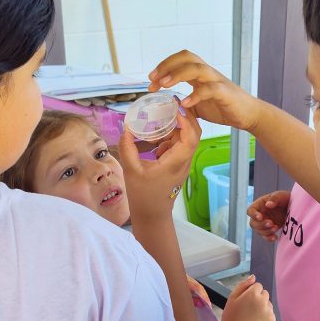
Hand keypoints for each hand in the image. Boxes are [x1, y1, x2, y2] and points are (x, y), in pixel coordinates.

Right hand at [119, 104, 201, 223]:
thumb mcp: (131, 170)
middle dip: (184, 117)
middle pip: (193, 134)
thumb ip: (127, 147)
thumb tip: (126, 128)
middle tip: (170, 105)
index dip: (186, 119)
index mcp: (176, 162)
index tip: (174, 107)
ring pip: (187, 139)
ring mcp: (183, 164)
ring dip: (176, 128)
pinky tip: (155, 139)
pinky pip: (179, 147)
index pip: (190, 136)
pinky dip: (170, 138)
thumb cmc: (143, 196)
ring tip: (160, 120)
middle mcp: (183, 162)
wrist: (152, 215)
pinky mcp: (178, 166)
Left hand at [148, 51, 262, 132]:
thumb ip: (185, 101)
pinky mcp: (225, 93)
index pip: (180, 59)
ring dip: (177, 74)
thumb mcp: (199, 105)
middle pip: (187, 57)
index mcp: (201, 73)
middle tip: (152, 80)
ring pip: (197, 68)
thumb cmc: (223, 107)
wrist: (248, 115)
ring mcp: (217, 80)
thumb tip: (169, 104)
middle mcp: (208, 72)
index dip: (164, 65)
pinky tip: (184, 104)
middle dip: (166, 66)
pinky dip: (195, 95)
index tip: (151, 79)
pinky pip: (209, 89)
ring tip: (164, 85)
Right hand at [220, 275, 274, 320]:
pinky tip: (256, 320)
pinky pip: (270, 312)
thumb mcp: (232, 297)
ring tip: (251, 315)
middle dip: (258, 298)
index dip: (250, 292)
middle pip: (264, 293)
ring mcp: (269, 311)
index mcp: (253, 294)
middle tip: (247, 308)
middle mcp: (263, 301)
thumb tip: (254, 277)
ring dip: (262, 306)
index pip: (257, 285)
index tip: (244, 301)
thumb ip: (243, 285)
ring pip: (268, 303)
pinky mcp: (272, 319)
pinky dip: (264, 315)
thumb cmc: (231, 316)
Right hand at [248, 190, 290, 241]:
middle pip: (253, 223)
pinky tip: (275, 237)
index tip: (261, 217)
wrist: (294, 208)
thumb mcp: (281, 195)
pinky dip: (269, 238)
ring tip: (276, 228)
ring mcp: (264, 224)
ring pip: (259, 231)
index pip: (250, 211)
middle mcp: (259, 215)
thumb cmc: (286, 199)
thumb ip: (275, 198)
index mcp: (259, 205)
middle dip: (261, 225)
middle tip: (271, 223)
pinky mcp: (269, 230)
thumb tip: (268, 204)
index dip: (253, 215)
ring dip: (266, 232)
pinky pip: (265, 237)